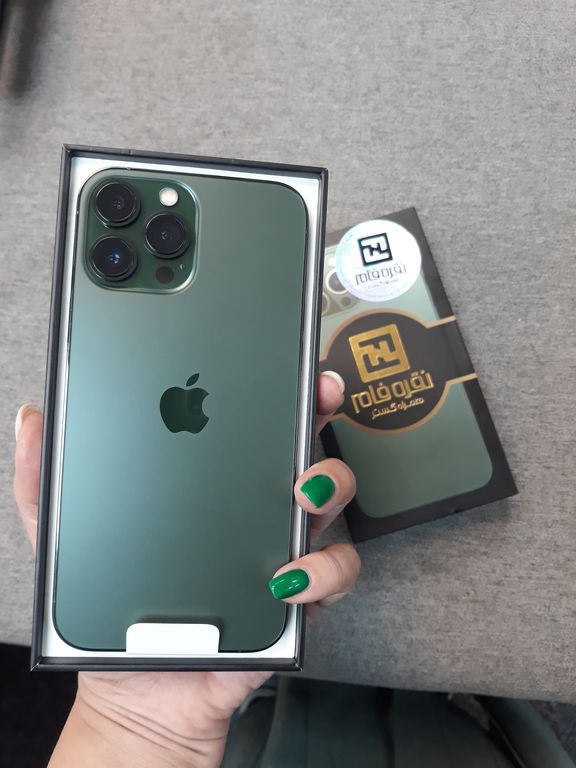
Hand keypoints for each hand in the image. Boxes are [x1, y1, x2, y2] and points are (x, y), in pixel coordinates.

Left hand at [14, 372, 359, 767]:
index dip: (271, 384)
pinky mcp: (297, 597)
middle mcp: (254, 505)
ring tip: (301, 491)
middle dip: (321, 408)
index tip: (282, 360)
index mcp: (212, 482)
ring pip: (331, 497)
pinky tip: (288, 576)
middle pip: (302, 439)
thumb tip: (32, 419)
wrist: (137, 689)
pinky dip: (323, 569)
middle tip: (318, 394)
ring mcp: (281, 546)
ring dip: (330, 482)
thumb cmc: (111, 607)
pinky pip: (333, 573)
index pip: (248, 420)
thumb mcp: (67, 539)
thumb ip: (46, 481)